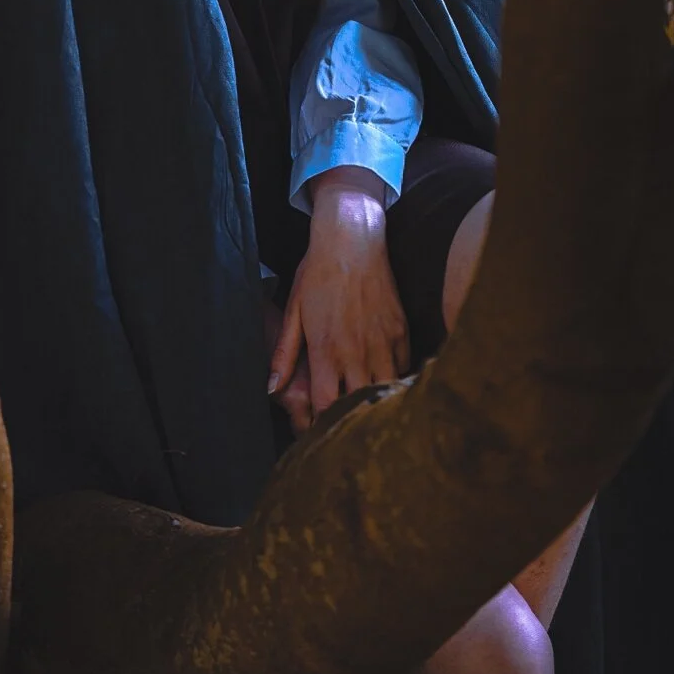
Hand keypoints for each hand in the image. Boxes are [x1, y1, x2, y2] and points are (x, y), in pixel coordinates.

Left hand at [267, 168, 409, 431]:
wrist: (353, 241)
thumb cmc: (318, 275)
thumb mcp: (294, 312)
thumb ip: (284, 354)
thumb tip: (270, 389)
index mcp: (327, 350)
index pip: (327, 405)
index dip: (324, 424)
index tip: (321, 432)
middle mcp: (357, 351)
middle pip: (360, 403)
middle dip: (353, 419)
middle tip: (347, 427)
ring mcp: (383, 341)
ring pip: (386, 389)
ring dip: (377, 401)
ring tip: (369, 410)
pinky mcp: (401, 330)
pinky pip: (403, 367)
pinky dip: (396, 378)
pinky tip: (387, 382)